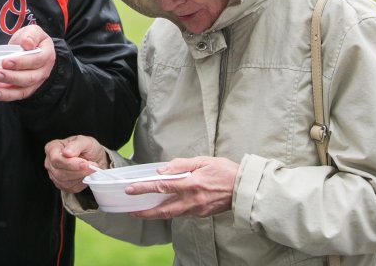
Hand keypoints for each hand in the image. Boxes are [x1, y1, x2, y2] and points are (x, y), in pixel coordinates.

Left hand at [0, 25, 55, 101]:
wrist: (31, 50)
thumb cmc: (31, 40)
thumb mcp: (33, 31)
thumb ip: (31, 35)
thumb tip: (27, 43)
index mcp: (46, 56)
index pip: (36, 60)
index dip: (21, 62)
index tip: (5, 61)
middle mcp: (42, 72)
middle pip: (29, 78)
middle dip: (11, 78)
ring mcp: (34, 84)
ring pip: (22, 92)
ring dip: (5, 93)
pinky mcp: (23, 90)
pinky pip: (13, 96)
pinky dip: (0, 96)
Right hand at [44, 135, 107, 193]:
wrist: (95, 158)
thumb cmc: (88, 148)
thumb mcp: (85, 141)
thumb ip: (76, 145)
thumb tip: (67, 152)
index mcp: (53, 148)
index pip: (56, 159)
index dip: (70, 163)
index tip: (84, 163)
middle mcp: (50, 162)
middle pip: (59, 172)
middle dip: (78, 171)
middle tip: (92, 166)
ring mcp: (54, 175)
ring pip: (65, 182)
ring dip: (80, 176)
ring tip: (90, 169)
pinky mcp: (62, 185)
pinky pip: (70, 188)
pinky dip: (80, 183)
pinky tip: (85, 175)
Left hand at [125, 156, 239, 218]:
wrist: (244, 188)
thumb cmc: (225, 171)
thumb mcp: (203, 161)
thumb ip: (181, 165)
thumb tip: (161, 171)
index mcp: (191, 184)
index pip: (162, 187)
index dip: (144, 188)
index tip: (131, 189)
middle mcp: (192, 200)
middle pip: (163, 210)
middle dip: (146, 212)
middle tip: (133, 211)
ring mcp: (197, 209)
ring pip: (172, 214)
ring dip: (157, 214)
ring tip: (145, 211)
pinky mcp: (202, 214)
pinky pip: (183, 213)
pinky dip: (172, 211)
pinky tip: (166, 207)